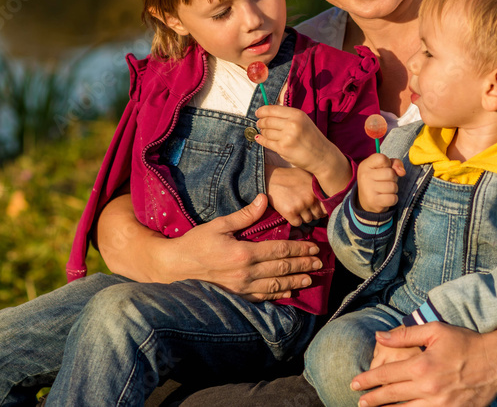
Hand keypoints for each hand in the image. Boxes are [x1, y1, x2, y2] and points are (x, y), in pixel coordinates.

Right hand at [169, 194, 324, 300]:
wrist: (176, 267)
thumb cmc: (196, 243)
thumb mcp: (218, 224)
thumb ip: (244, 215)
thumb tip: (264, 199)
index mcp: (243, 253)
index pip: (278, 250)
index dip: (298, 248)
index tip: (312, 246)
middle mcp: (246, 273)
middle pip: (281, 268)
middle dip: (302, 265)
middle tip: (319, 262)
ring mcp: (242, 288)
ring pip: (275, 285)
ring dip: (295, 281)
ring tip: (310, 278)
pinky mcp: (237, 296)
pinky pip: (262, 297)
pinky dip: (278, 294)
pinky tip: (289, 292)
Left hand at [255, 105, 349, 193]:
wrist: (322, 156)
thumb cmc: (312, 137)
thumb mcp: (303, 121)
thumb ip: (287, 116)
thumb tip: (267, 112)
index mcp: (297, 114)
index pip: (272, 109)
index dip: (262, 111)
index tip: (258, 113)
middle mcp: (292, 124)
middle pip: (267, 120)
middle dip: (260, 122)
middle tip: (259, 123)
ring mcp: (287, 137)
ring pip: (266, 132)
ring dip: (262, 132)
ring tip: (263, 132)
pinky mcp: (283, 148)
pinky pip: (266, 142)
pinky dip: (261, 140)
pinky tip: (259, 138)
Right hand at [266, 165, 325, 225]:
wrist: (270, 178)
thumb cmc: (289, 176)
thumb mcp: (306, 176)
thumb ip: (317, 186)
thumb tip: (328, 198)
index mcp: (315, 190)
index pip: (326, 207)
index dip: (321, 209)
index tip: (316, 208)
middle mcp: (310, 198)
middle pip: (317, 215)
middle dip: (312, 213)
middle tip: (303, 208)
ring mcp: (300, 206)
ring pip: (308, 220)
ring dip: (302, 217)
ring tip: (296, 208)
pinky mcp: (290, 212)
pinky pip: (297, 223)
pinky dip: (294, 220)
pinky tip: (290, 212)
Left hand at [351, 322, 496, 406]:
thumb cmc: (465, 342)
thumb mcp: (434, 331)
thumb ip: (405, 335)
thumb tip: (379, 336)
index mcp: (421, 366)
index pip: (386, 375)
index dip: (368, 380)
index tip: (355, 383)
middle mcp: (428, 387)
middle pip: (392, 396)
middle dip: (372, 399)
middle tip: (359, 401)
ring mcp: (441, 403)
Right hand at [357, 153, 405, 212]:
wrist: (365, 199)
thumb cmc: (378, 179)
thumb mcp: (383, 166)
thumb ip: (395, 163)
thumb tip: (402, 172)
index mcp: (365, 165)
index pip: (382, 159)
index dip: (388, 164)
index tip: (383, 168)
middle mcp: (365, 176)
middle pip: (390, 173)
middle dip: (393, 178)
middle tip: (385, 181)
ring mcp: (368, 189)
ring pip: (393, 187)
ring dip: (393, 189)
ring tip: (385, 190)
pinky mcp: (373, 201)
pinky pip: (393, 198)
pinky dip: (393, 199)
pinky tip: (385, 198)